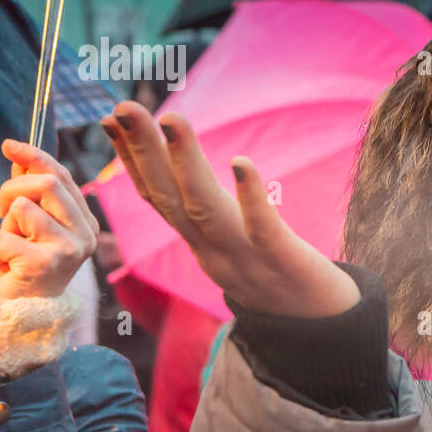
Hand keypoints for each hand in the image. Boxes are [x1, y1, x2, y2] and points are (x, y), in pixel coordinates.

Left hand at [0, 140, 99, 324]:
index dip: (34, 156)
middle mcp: (85, 235)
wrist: (18, 318)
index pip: (62, 176)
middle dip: (12, 190)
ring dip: (4, 226)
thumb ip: (29, 192)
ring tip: (10, 247)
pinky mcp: (45, 265)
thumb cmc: (22, 271)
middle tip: (2, 212)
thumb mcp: (27, 226)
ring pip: (23, 208)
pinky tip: (6, 268)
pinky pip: (3, 236)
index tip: (9, 144)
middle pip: (47, 183)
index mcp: (84, 222)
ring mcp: (69, 250)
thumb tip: (19, 156)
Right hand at [99, 101, 359, 318]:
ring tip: (172, 119)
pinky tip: (241, 162)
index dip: (131, 160)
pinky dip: (249, 197)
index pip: (158, 198)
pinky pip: (263, 228)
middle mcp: (213, 250)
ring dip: (186, 164)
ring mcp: (246, 257)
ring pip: (206, 209)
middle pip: (170, 199)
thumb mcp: (231, 242)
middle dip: (144, 151)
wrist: (321, 325)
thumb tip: (183, 171)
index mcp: (200, 242)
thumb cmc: (276, 272)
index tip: (110, 119)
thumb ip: (206, 210)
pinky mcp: (283, 260)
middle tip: (123, 106)